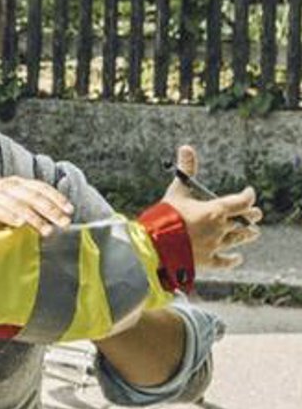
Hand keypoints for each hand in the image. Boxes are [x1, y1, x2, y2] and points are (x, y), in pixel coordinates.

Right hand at [0, 177, 74, 235]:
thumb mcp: (7, 210)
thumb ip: (25, 212)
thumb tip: (52, 223)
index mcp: (13, 184)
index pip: (38, 187)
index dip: (55, 197)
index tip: (69, 210)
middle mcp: (2, 185)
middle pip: (30, 194)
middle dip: (49, 208)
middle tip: (63, 222)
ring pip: (15, 201)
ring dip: (33, 216)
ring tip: (46, 230)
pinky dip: (8, 215)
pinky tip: (19, 224)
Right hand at [162, 144, 261, 268]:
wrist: (154, 244)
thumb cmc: (165, 216)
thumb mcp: (176, 191)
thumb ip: (185, 170)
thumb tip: (186, 147)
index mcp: (215, 210)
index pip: (243, 202)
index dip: (248, 196)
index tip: (248, 192)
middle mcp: (221, 228)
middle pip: (247, 221)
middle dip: (251, 216)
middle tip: (253, 213)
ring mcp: (216, 245)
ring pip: (240, 239)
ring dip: (247, 234)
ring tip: (251, 232)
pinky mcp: (208, 261)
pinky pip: (226, 261)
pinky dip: (234, 260)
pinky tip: (237, 258)